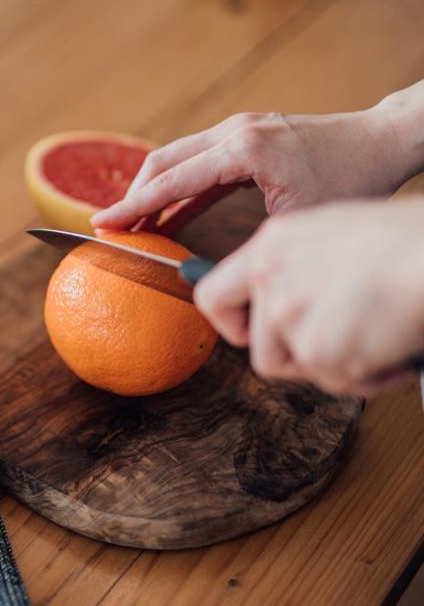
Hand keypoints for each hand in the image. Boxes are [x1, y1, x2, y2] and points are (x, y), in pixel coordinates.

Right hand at [90, 105, 419, 230]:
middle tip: (111, 228)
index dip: (133, 206)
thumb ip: (246, 244)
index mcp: (243, 149)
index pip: (171, 179)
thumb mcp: (295, 221)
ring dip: (153, 191)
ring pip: (177, 158)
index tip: (102, 224)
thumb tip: (209, 276)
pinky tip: (168, 215)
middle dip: (133, 196)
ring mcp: (239, 128)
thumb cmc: (349, 179)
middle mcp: (234, 131)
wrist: (380, 140)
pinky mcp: (245, 136)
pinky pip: (198, 162)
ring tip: (134, 226)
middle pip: (163, 160)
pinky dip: (178, 187)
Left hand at [194, 198, 423, 396]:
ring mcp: (288, 315)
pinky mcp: (316, 348)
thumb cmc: (409, 239)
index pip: (212, 296)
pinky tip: (394, 347)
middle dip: (301, 356)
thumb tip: (283, 296)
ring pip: (301, 368)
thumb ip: (298, 264)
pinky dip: (370, 376)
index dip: (231, 324)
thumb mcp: (336, 233)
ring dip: (339, 364)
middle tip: (344, 341)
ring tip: (378, 336)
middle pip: (261, 349)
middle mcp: (270, 278)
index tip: (250, 334)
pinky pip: (338, 382)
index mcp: (272, 245)